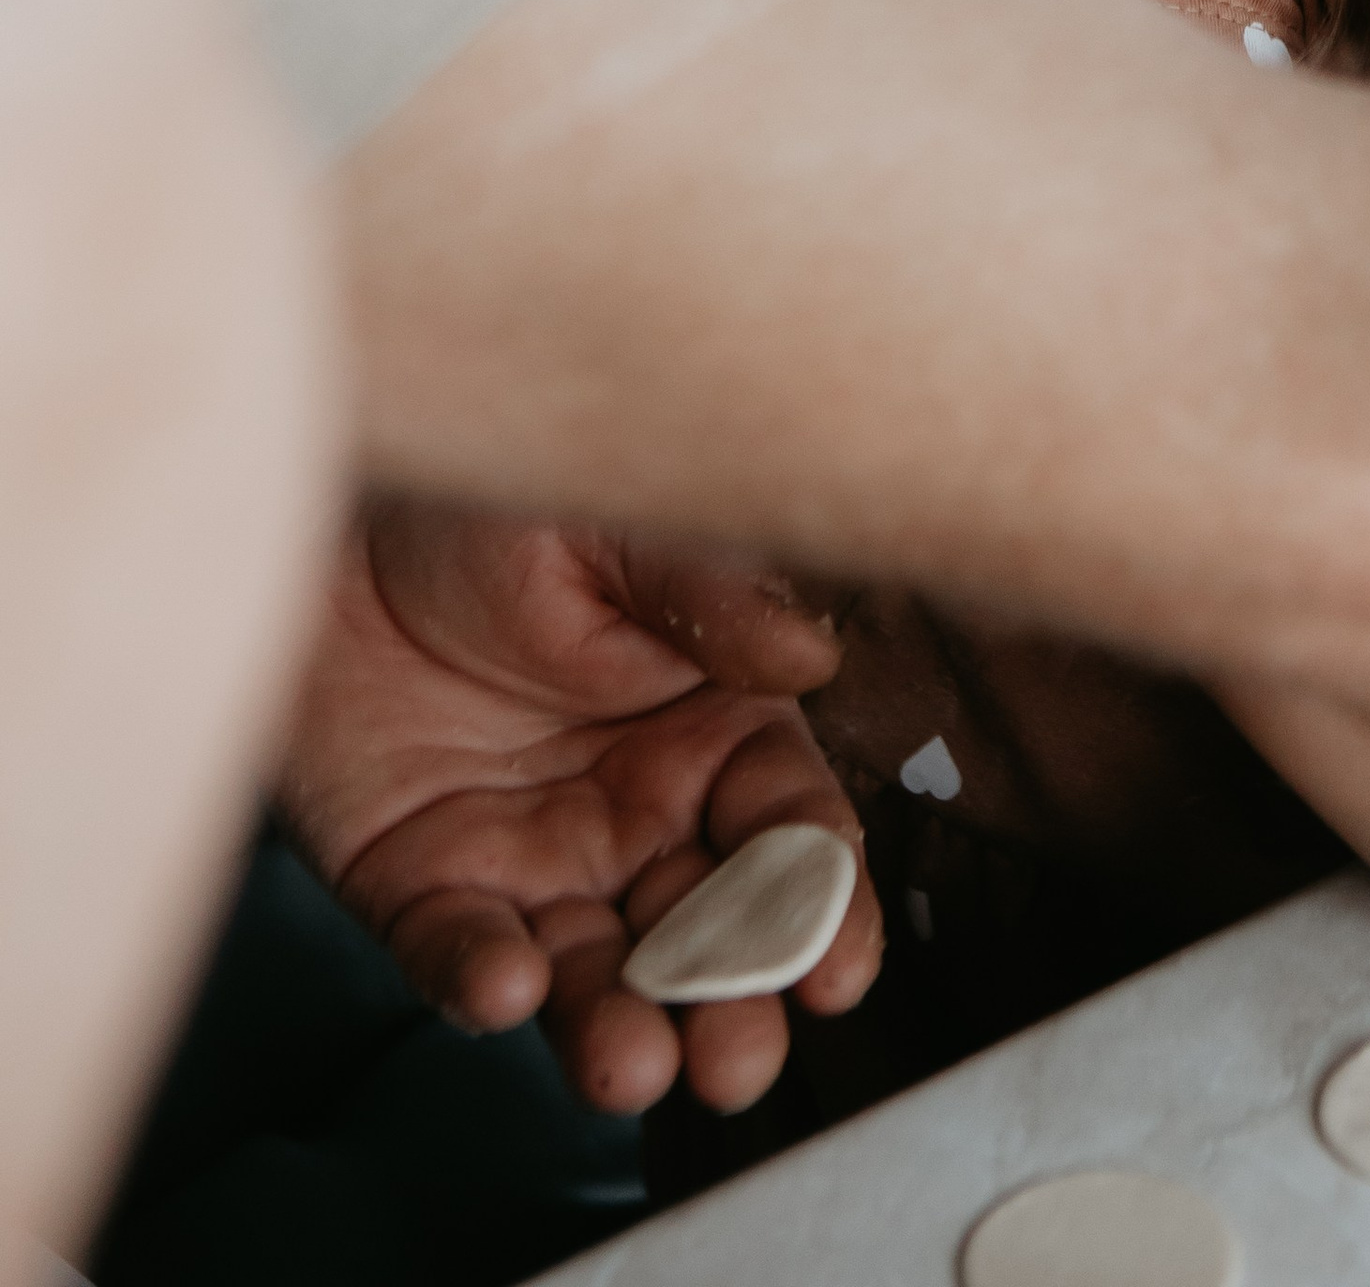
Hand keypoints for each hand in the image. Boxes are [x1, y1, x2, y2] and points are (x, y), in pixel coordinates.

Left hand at [277, 501, 882, 1114]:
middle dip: (728, 1006)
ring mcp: (530, 860)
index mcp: (712, 727)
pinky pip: (456, 951)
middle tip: (735, 1059)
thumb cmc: (499, 502)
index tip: (835, 970)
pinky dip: (481, 978)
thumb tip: (812, 656)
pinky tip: (507, 984)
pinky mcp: (418, 885)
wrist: (337, 510)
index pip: (789, 834)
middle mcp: (637, 814)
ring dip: (617, 1028)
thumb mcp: (616, 529)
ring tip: (631, 1064)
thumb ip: (708, 596)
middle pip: (705, 934)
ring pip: (593, 972)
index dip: (821, 907)